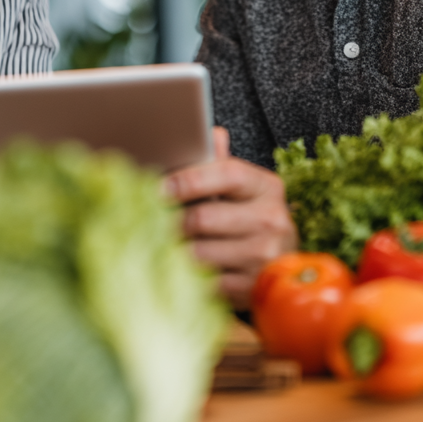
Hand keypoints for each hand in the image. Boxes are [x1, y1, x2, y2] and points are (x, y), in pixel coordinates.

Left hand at [164, 126, 297, 309]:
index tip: (156, 187)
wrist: (280, 270)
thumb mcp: (240, 189)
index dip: (187, 179)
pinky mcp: (254, 289)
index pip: (226, 173)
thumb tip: (211, 132)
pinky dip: (186, 277)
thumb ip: (220, 163)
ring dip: (172, 251)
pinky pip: (206, 283)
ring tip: (153, 245)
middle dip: (169, 221)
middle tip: (142, 221)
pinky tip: (175, 270)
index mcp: (266, 186)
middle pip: (203, 218)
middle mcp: (273, 220)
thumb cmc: (248, 219)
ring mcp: (265, 257)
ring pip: (199, 253)